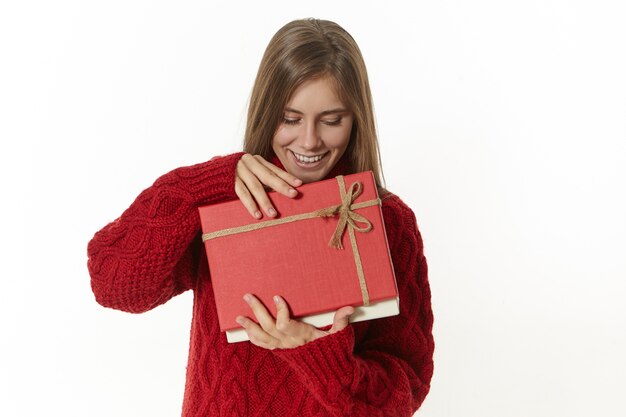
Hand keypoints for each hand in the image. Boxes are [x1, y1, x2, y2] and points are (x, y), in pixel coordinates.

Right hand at [235, 154, 301, 218]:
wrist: (215, 172)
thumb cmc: (240, 175)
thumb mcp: (253, 172)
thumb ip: (266, 178)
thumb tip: (287, 190)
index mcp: (258, 161)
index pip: (275, 170)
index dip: (287, 177)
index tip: (299, 184)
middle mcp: (249, 163)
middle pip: (268, 176)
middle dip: (281, 186)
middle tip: (293, 195)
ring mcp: (239, 171)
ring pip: (255, 187)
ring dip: (265, 201)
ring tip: (273, 214)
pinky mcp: (231, 181)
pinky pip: (242, 194)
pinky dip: (250, 205)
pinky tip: (257, 215)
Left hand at [235, 294, 353, 349]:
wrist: (326, 372)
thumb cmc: (331, 350)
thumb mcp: (339, 336)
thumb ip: (341, 322)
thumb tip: (349, 308)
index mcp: (301, 336)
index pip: (285, 324)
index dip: (280, 311)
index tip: (276, 296)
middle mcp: (288, 343)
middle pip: (268, 327)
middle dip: (257, 311)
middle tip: (248, 296)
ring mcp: (282, 347)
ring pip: (262, 337)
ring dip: (249, 326)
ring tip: (238, 316)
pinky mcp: (278, 350)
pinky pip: (262, 345)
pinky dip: (253, 337)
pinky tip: (246, 328)